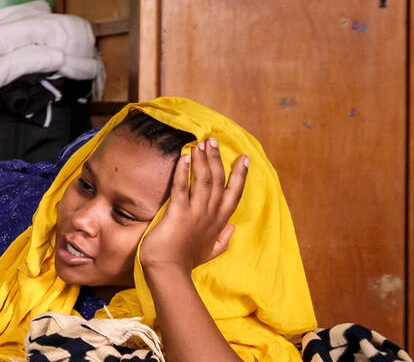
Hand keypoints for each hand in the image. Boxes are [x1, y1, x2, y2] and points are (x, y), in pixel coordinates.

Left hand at [139, 138, 246, 273]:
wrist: (169, 272)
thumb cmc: (186, 262)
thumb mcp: (211, 251)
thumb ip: (223, 239)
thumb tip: (233, 228)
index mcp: (219, 222)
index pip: (234, 193)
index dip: (240, 175)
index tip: (244, 159)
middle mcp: (210, 214)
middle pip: (219, 181)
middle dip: (217, 159)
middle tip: (213, 141)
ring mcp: (195, 213)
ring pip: (204, 180)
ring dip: (203, 160)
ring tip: (201, 143)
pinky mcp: (178, 213)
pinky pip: (181, 188)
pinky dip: (182, 171)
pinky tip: (184, 157)